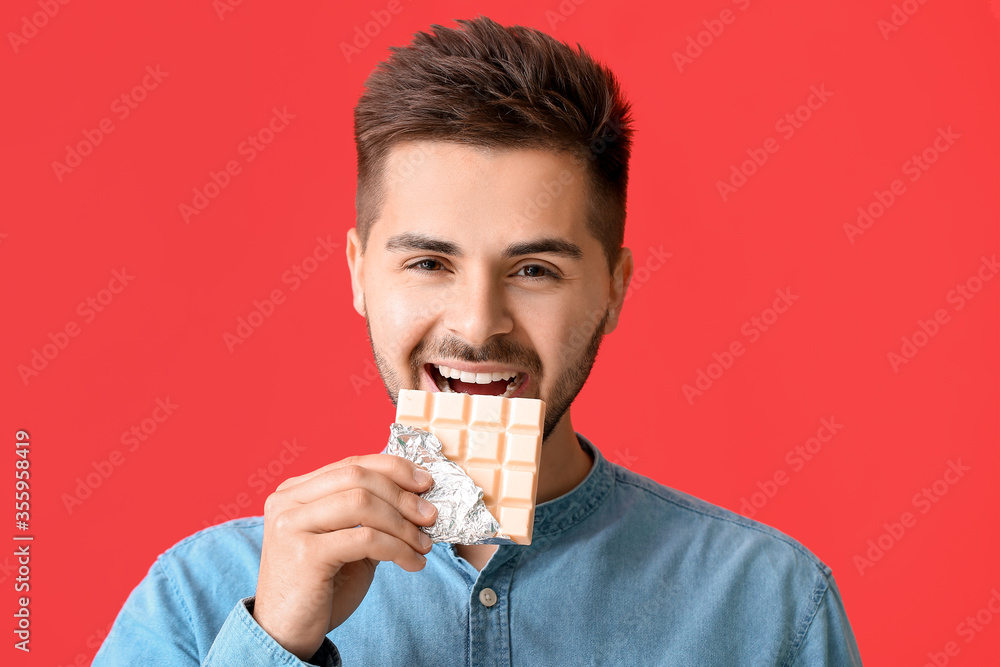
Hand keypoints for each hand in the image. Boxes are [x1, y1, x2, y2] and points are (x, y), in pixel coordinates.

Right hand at [251, 454, 436, 659]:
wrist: (285, 634)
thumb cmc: (318, 587)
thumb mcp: (345, 542)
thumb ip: (369, 516)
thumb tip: (418, 499)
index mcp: (295, 491)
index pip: (351, 464)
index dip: (393, 469)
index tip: (425, 483)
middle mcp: (287, 501)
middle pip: (357, 478)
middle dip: (402, 495)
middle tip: (430, 515)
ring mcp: (292, 525)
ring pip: (362, 503)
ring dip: (403, 524)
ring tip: (423, 544)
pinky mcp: (304, 553)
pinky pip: (365, 539)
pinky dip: (398, 549)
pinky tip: (412, 563)